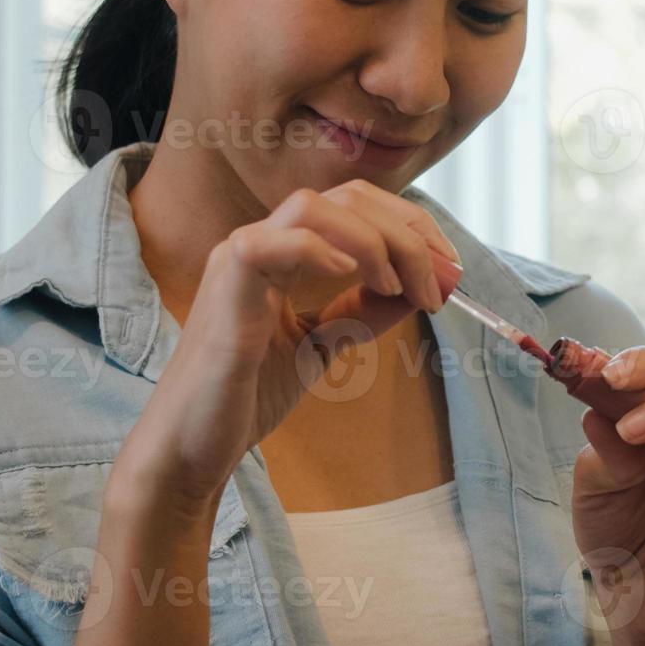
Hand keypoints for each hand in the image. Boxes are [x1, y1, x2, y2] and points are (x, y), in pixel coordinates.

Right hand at [112, 178, 458, 508]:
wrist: (193, 447)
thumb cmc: (245, 395)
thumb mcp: (322, 345)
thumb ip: (362, 311)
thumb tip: (419, 288)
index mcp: (282, 251)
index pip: (355, 206)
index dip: (410, 225)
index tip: (450, 266)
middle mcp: (259, 242)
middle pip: (343, 198)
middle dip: (405, 230)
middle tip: (442, 278)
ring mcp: (236, 257)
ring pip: (311, 208)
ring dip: (373, 239)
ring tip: (399, 284)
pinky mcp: (223, 285)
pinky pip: (270, 243)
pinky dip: (317, 250)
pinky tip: (351, 276)